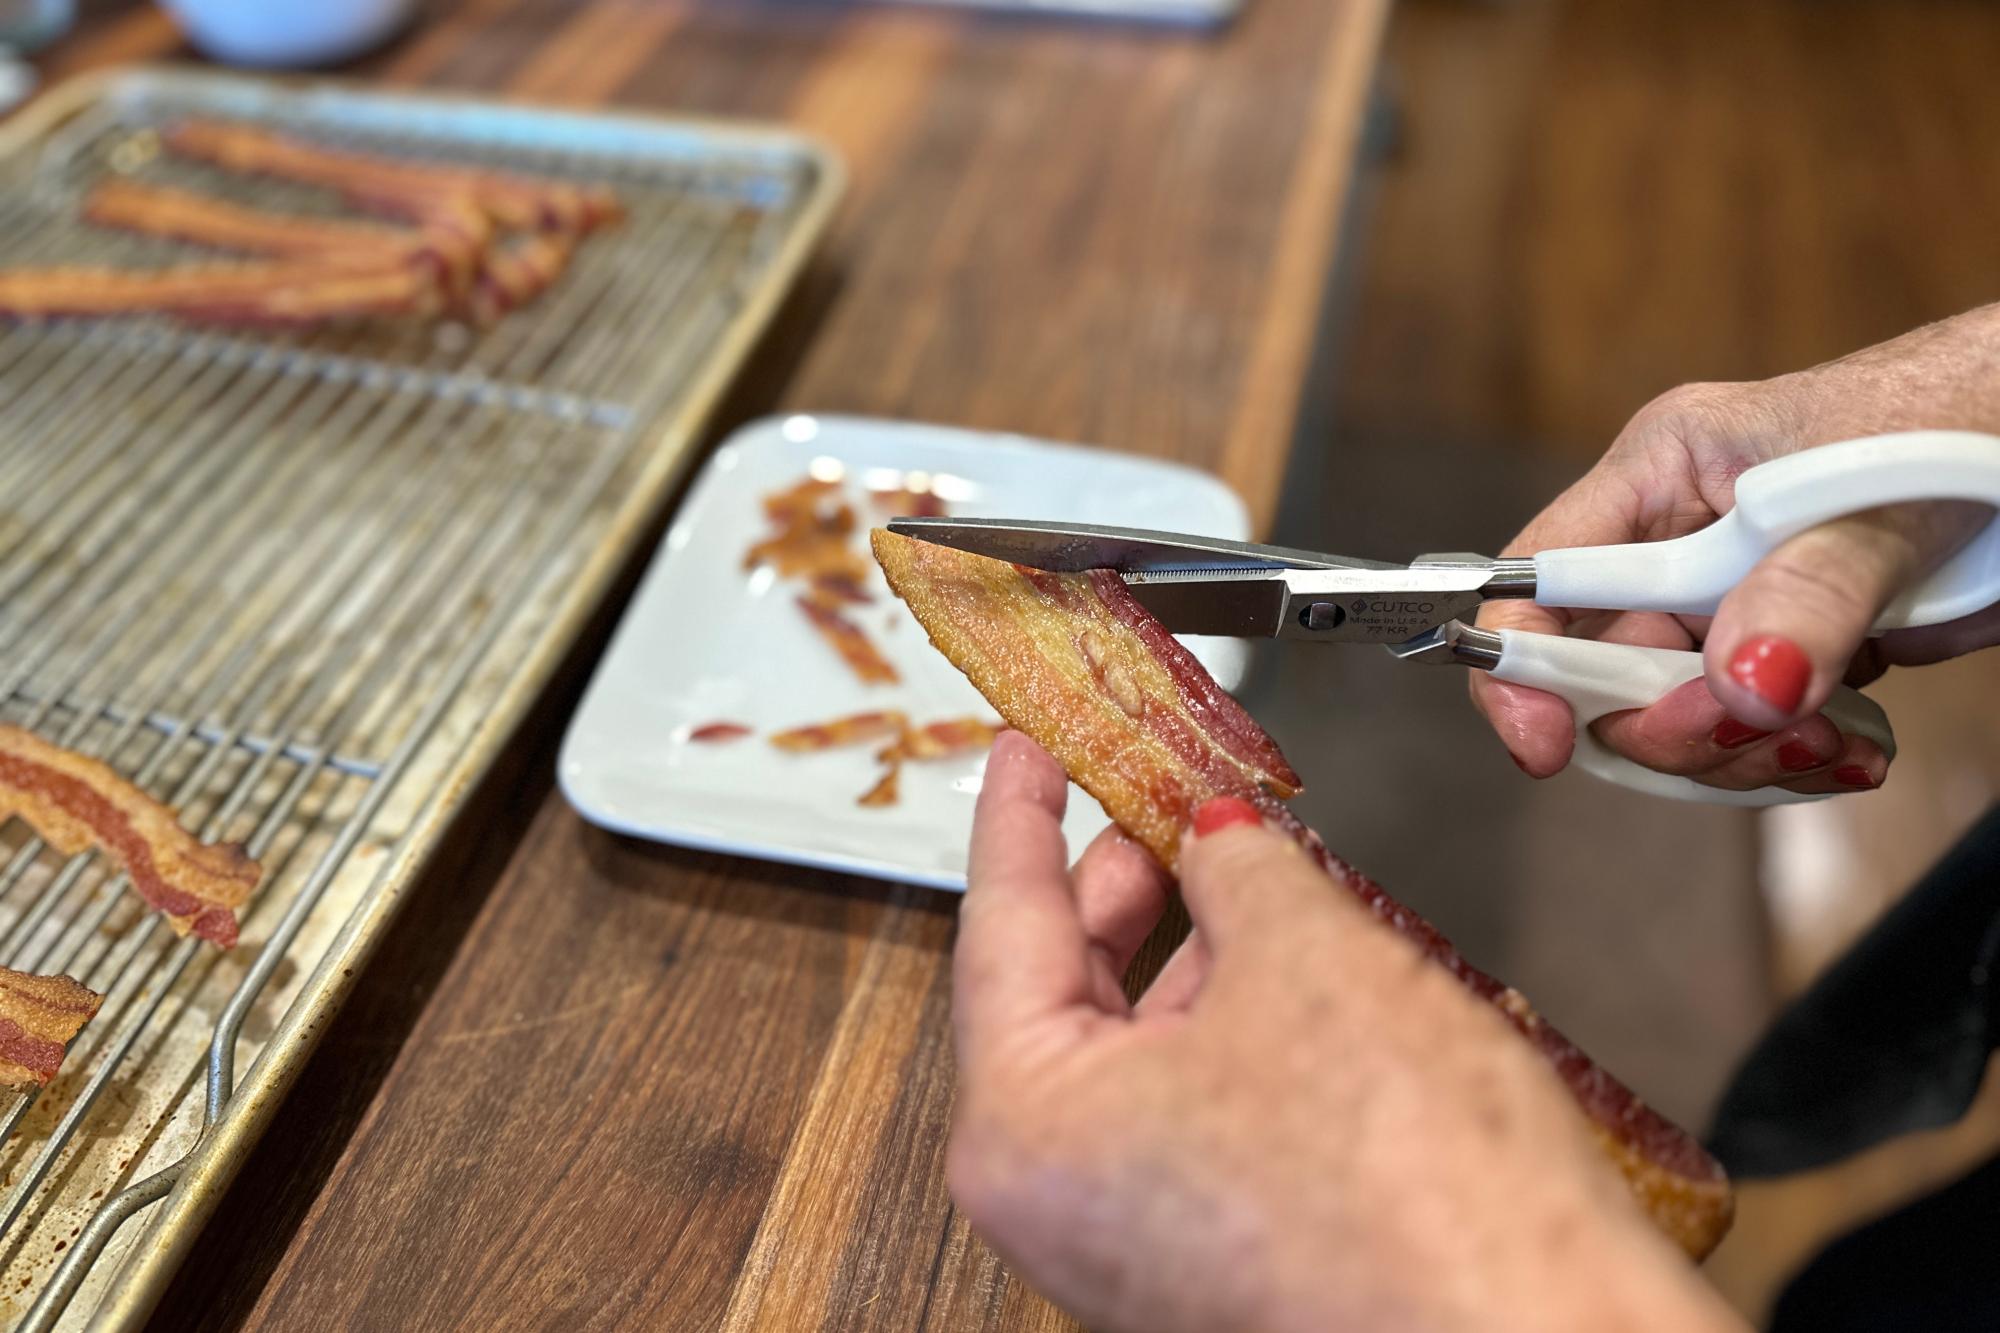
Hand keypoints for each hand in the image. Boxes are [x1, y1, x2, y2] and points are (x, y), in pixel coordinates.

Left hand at [947, 731, 1742, 1332]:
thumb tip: (1217, 832)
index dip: (1020, 816)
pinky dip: (1217, 1035)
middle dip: (1118, 885)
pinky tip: (1277, 977)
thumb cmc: (1413, 1190)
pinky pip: (1179, 1116)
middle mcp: (1053, 1200)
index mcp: (1024, 1126)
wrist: (1535, 1332)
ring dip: (1183, 958)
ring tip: (1239, 873)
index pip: (1001, 924)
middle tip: (1147, 796)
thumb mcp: (1306, 957)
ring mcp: (1125, 1241)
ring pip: (1128, 1057)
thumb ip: (1238, 866)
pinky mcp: (1203, 1261)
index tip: (1023, 752)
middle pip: (1058, 994)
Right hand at [1472, 304, 1999, 794]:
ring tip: (1833, 742)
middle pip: (1604, 671)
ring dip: (1746, 753)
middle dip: (1672, 722)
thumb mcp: (1877, 501)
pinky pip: (1755, 734)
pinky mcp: (1796, 649)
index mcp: (1664, 473)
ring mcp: (1737, 601)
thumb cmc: (1965, 416)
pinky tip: (1856, 750)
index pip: (1540, 577)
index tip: (1547, 744)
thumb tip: (1742, 686)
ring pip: (1680, 718)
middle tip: (1754, 730)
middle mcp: (1680, 543)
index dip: (1523, 663)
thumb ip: (1807, 593)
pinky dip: (1797, 761)